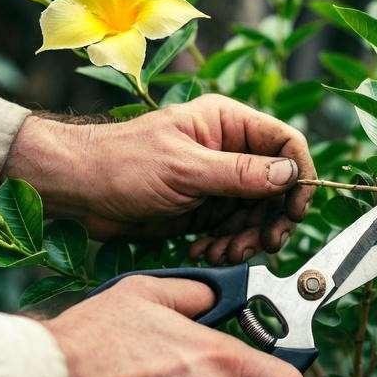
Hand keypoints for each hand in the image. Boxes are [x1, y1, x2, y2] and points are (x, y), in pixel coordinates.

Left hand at [6, 94, 316, 262]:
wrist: (78, 191)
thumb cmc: (123, 164)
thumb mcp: (185, 169)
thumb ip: (240, 173)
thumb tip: (288, 175)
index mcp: (227, 123)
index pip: (284, 143)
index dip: (298, 176)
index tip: (295, 209)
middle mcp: (228, 150)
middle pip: (276, 186)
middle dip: (270, 219)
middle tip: (263, 245)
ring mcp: (217, 182)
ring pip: (256, 214)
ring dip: (247, 239)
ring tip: (225, 253)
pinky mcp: (204, 210)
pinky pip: (232, 230)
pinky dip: (226, 245)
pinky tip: (206, 251)